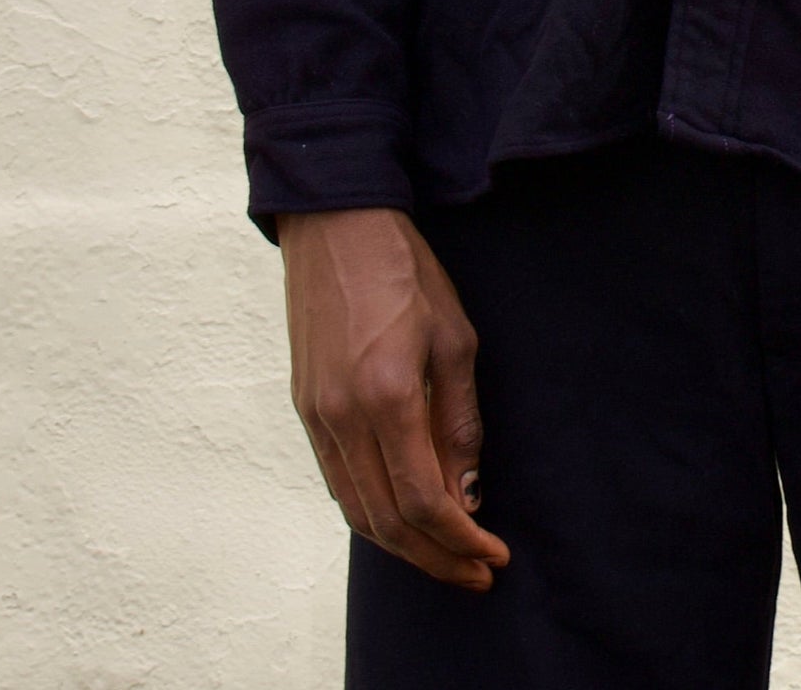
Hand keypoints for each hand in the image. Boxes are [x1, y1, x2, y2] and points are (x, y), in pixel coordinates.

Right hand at [279, 206, 510, 589]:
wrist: (337, 225)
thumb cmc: (404, 271)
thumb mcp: (454, 338)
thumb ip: (459, 423)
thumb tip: (467, 495)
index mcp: (386, 397)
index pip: (424, 501)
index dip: (461, 540)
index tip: (495, 555)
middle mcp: (342, 418)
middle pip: (388, 522)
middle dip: (437, 558)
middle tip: (477, 573)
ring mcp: (317, 417)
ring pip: (357, 511)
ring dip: (404, 547)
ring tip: (446, 557)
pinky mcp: (305, 409)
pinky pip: (337, 482)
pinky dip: (372, 514)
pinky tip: (404, 519)